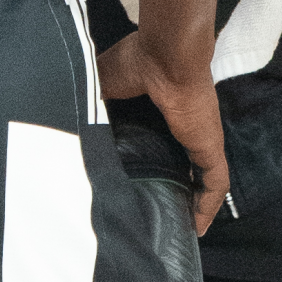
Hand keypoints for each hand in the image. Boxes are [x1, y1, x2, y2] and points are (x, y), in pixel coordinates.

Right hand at [98, 29, 228, 235]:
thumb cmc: (137, 61)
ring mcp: (199, 137)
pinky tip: (199, 227)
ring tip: (179, 228)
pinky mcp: (209, 146)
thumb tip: (66, 126)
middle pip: (180, 165)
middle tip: (155, 214)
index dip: (148, 162)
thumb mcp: (101, 87)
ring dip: (194, 203)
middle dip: (172, 189)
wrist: (166, 53)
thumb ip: (90, 108)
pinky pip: (215, 183)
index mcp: (157, 111)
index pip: (156, 143)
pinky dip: (209, 205)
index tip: (134, 183)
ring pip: (202, 179)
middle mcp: (181, 127)